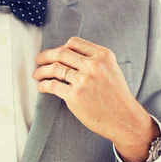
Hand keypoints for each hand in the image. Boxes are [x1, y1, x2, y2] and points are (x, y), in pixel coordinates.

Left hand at [32, 37, 158, 161]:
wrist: (124, 118)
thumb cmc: (116, 96)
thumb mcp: (111, 69)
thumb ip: (94, 60)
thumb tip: (68, 55)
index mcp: (103, 55)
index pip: (74, 43)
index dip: (60, 47)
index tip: (53, 53)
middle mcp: (93, 65)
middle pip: (61, 53)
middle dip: (45, 56)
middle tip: (38, 60)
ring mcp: (84, 80)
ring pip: (54, 68)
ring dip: (41, 70)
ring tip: (36, 74)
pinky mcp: (75, 95)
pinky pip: (52, 85)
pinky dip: (43, 85)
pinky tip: (41, 87)